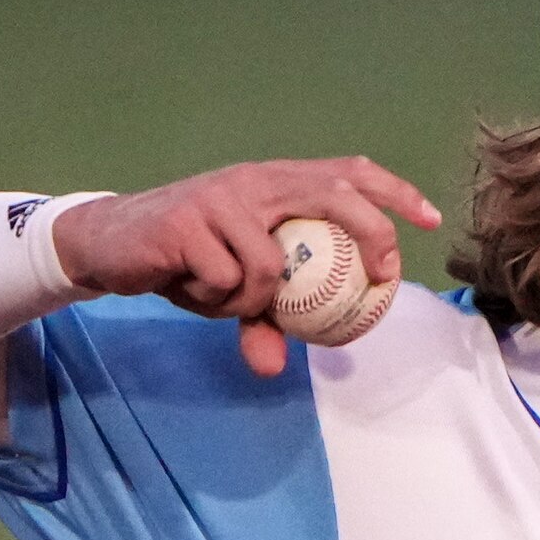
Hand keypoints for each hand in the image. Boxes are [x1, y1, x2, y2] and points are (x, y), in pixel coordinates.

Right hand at [53, 157, 440, 376]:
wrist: (108, 244)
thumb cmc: (184, 261)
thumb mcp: (229, 291)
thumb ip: (260, 322)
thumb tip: (272, 367)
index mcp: (275, 182)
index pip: (347, 172)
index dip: (393, 192)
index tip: (430, 221)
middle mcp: (254, 180)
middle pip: (333, 196)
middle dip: (371, 232)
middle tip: (383, 274)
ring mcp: (222, 197)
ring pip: (273, 266)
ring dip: (252, 300)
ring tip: (217, 294)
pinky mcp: (189, 222)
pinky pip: (230, 283)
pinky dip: (215, 299)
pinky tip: (187, 285)